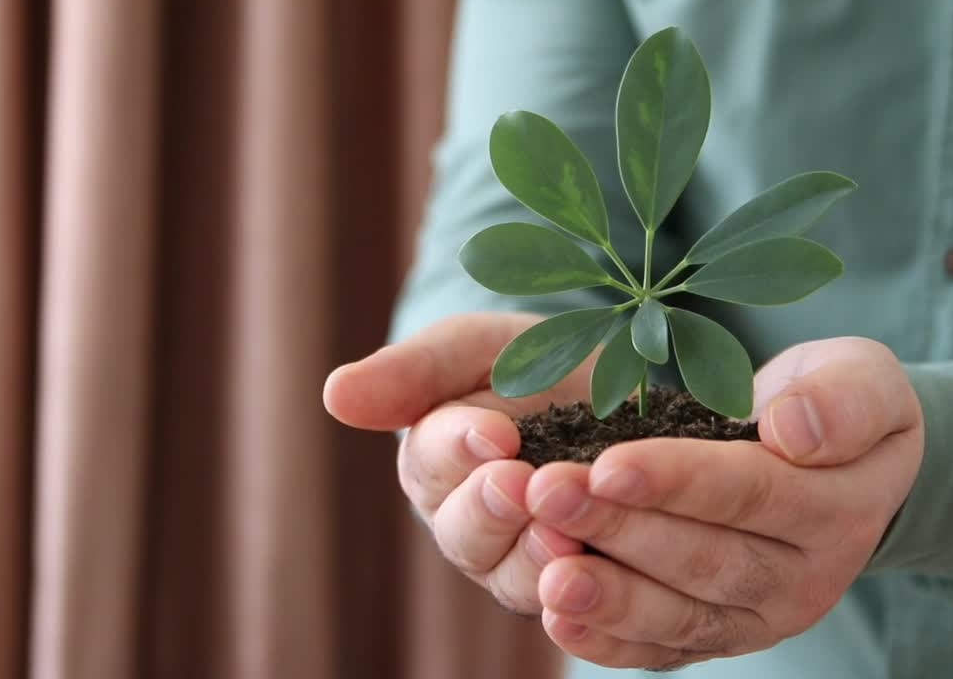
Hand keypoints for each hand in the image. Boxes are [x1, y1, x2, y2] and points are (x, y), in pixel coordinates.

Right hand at [322, 312, 586, 613]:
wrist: (618, 391)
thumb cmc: (530, 363)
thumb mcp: (476, 347)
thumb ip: (412, 371)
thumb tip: (333, 394)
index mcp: (435, 464)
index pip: (432, 462)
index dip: (459, 448)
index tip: (495, 432)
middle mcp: (470, 524)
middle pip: (465, 533)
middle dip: (492, 508)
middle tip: (520, 482)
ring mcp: (522, 562)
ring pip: (514, 577)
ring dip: (535, 557)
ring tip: (562, 533)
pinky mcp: (579, 585)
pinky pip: (573, 605)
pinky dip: (582, 594)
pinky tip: (599, 576)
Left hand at [523, 337, 923, 669]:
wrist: (835, 464)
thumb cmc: (835, 407)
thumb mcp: (865, 379)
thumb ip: (846, 400)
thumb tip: (794, 431)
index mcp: (841, 509)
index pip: (750, 492)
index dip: (677, 481)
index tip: (607, 466)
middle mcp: (801, 578)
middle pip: (701, 557)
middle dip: (617, 530)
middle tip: (546, 496)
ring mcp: (756, 617)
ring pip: (675, 612)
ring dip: (605, 594)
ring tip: (545, 570)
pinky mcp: (716, 636)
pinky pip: (661, 648)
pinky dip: (607, 640)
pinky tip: (556, 616)